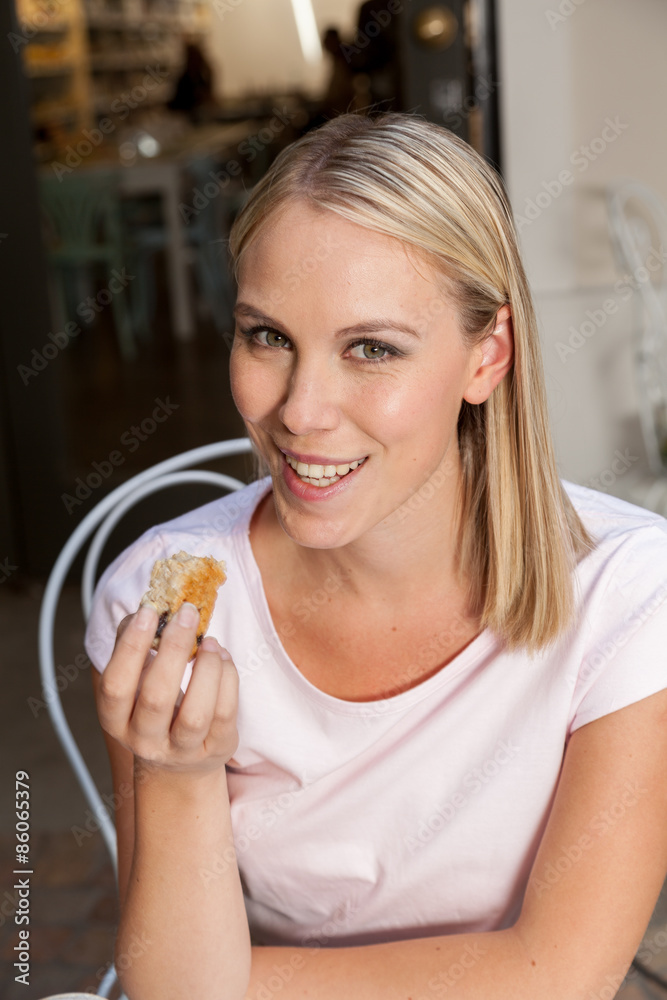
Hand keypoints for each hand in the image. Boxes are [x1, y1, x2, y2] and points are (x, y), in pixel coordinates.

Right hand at [97, 603, 238, 773]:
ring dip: (206, 668)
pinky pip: (225, 714)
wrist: (179, 761)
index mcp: (116, 719)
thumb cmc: (154, 705)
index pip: (116, 685)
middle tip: (187, 614)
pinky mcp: (216, 749)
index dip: (130, 647)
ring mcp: (182, 750)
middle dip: (174, 649)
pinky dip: (227, 678)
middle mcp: (145, 741)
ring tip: (209, 641)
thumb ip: (134, 644)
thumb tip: (148, 608)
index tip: (148, 612)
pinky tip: (222, 657)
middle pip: (157, 697)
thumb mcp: (136, 681)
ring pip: (195, 713)